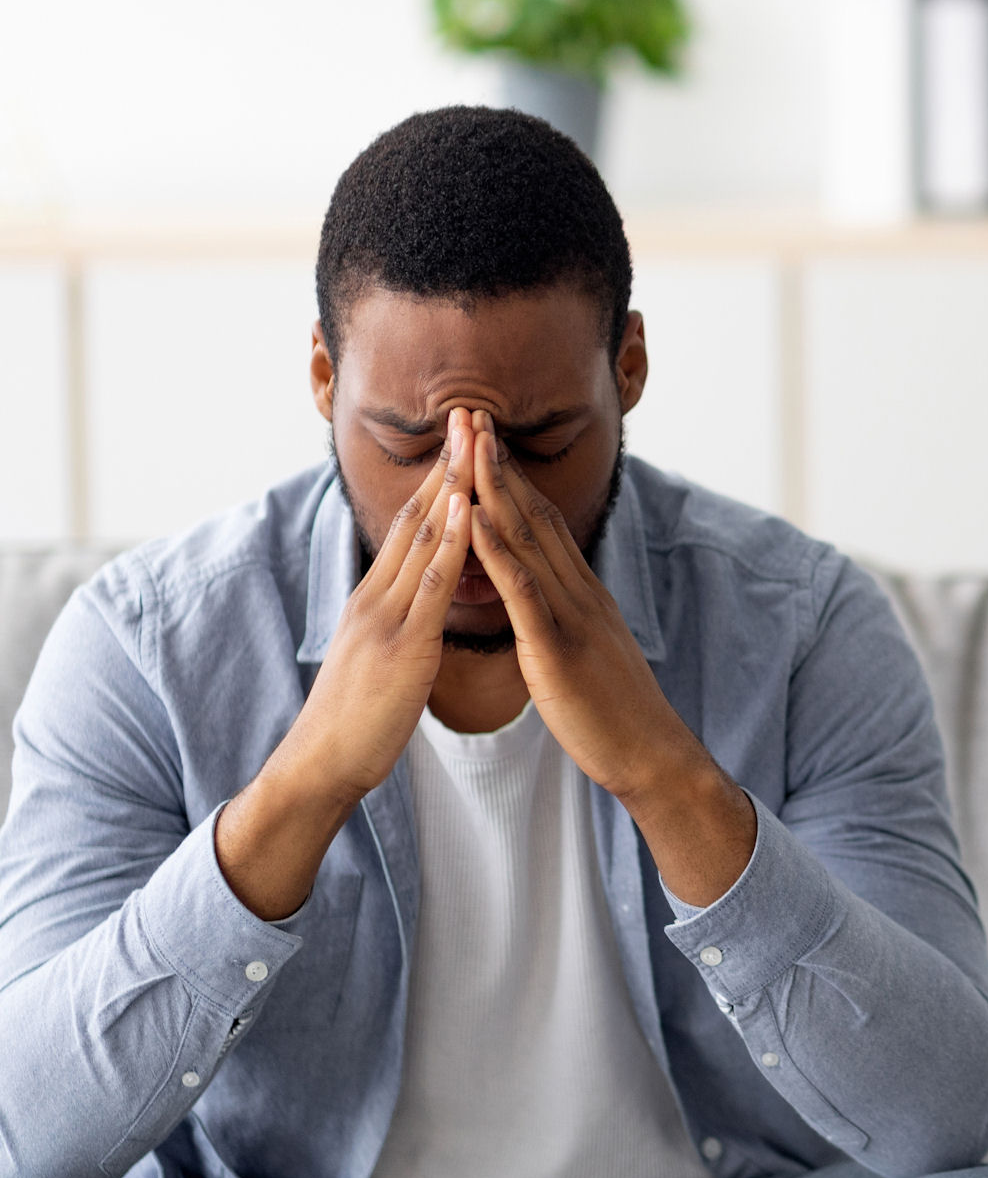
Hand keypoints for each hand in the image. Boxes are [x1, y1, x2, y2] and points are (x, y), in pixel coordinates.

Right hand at [215, 409, 473, 917]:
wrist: (322, 763)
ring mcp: (386, 616)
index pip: (409, 527)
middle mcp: (376, 596)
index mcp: (373, 598)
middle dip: (445, 465)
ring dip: (452, 487)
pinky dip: (452, 544)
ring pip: (423, 538)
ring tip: (476, 442)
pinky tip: (469, 512)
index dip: (436, 482)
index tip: (461, 444)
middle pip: (414, 516)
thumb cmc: (354, 721)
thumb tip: (417, 609)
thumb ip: (396, 626)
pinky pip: (431, 586)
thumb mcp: (375, 659)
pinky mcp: (402, 644)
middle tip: (469, 415)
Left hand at [468, 414, 755, 904]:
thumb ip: (565, 620)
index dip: (512, 478)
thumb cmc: (614, 714)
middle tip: (470, 413)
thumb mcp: (588, 653)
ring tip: (467, 444)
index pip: (543, 522)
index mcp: (581, 594)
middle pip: (534, 514)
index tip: (483, 439)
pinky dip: (499, 552)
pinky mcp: (559, 649)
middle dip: (499, 463)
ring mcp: (571, 616)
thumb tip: (545, 602)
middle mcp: (579, 592)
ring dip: (495, 490)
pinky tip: (476, 521)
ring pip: (529, 540)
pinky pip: (525, 593)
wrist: (651, 755)